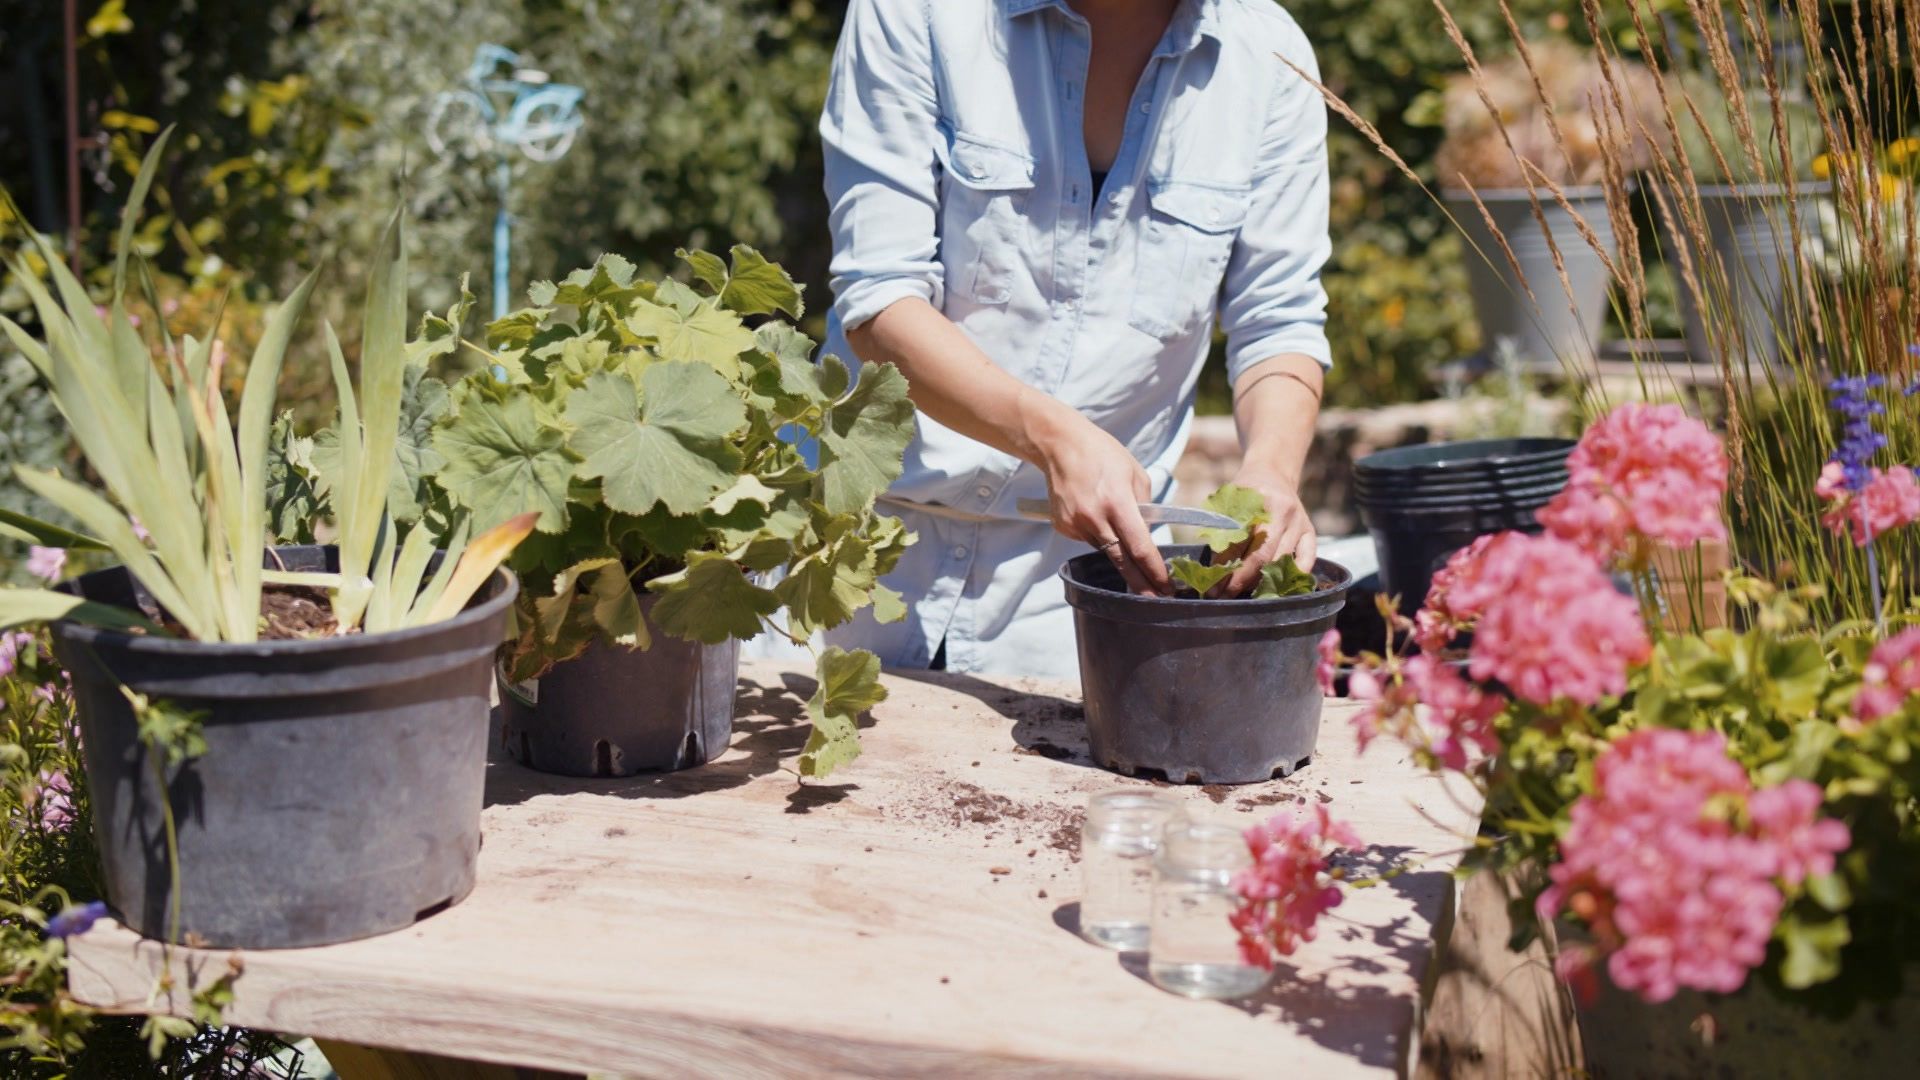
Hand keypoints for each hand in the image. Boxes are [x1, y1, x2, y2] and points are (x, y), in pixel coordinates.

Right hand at [1023, 395, 1171, 595]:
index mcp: (1117, 502)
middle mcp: (1095, 517)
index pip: (1140, 546)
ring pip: (1105, 548)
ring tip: (1113, 521)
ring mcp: (1076, 524)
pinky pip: (1089, 539)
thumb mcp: (1134, 473)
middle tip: (1156, 600)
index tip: (1167, 586)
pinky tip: (1094, 511)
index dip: (1154, 570)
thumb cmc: (1102, 454)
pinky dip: (1098, 532)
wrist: (1059, 445)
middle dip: (1141, 584)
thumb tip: (1147, 533)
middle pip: (1122, 561)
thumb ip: (1143, 507)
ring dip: (1117, 547)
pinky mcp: (1063, 527)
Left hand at [1213, 468, 1315, 597]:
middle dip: (1242, 579)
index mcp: (1260, 500)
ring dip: (1263, 581)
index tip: (1213, 585)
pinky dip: (1295, 575)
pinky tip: (1280, 587)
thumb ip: (1222, 527)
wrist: (1272, 472)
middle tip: (1225, 595)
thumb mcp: (1229, 500)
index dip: (1225, 565)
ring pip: (1282, 560)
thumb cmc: (1245, 489)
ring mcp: (1300, 522)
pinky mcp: (1311, 531)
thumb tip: (1215, 567)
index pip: (1241, 540)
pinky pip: (1307, 558)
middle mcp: (1284, 511)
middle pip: (1263, 554)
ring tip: (1245, 594)